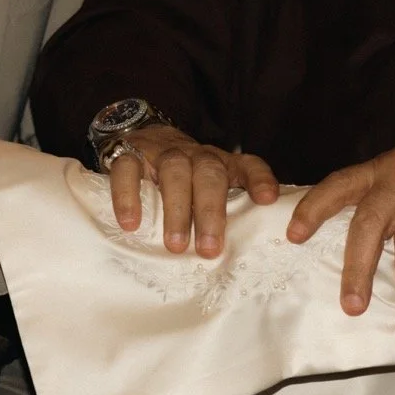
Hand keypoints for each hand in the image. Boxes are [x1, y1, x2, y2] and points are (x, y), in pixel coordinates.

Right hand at [107, 125, 278, 256]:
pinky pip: (127, 169)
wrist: (141, 137)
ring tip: (175, 245)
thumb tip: (242, 258)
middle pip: (209, 174)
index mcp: (222, 164)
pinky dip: (128, 196)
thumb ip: (226, 212)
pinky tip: (131, 224)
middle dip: (211, 212)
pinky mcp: (128, 155)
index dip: (259, 179)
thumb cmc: (184, 178)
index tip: (267, 199)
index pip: (247, 165)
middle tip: (209, 249)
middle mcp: (196, 155)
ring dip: (176, 210)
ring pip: (174, 171)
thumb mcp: (209, 190)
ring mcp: (162, 153)